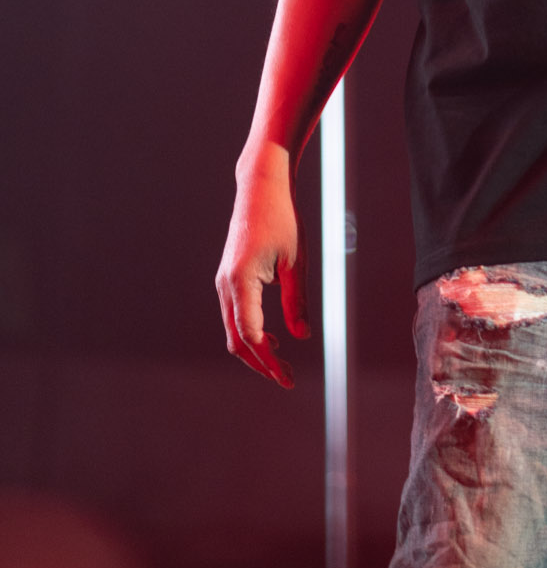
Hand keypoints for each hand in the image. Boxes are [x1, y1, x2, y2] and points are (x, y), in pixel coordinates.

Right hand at [215, 142, 309, 388]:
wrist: (261, 188)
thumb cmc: (283, 220)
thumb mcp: (297, 262)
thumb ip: (297, 301)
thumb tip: (302, 337)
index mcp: (241, 281)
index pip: (251, 335)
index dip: (268, 362)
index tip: (286, 379)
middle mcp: (226, 285)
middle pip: (236, 339)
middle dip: (259, 363)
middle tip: (285, 377)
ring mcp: (224, 281)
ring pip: (233, 329)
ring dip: (254, 349)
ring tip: (280, 362)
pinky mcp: (228, 278)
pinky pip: (235, 314)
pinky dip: (249, 331)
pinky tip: (272, 337)